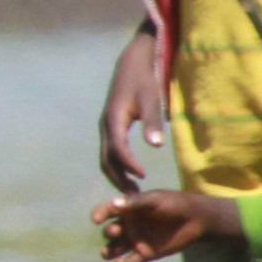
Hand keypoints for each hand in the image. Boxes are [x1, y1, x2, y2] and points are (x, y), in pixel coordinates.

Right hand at [92, 190, 238, 261]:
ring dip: (109, 251)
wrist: (195, 220)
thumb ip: (135, 202)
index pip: (108, 211)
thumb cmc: (174, 204)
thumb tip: (115, 203)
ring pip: (115, 249)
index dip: (99, 214)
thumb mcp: (154, 199)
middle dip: (109, 232)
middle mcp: (129, 225)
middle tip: (116, 232)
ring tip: (108, 253)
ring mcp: (136, 240)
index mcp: (128, 209)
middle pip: (110, 231)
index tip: (97, 219)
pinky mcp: (145, 254)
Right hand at [98, 25, 164, 192]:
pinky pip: (110, 152)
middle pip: (106, 160)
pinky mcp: (110, 128)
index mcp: (113, 120)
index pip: (118, 149)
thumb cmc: (143, 80)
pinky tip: (130, 173)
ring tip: (132, 191)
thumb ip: (153, 123)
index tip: (142, 177)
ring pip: (106, 158)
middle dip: (119, 179)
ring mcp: (106, 128)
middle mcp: (105, 126)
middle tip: (134, 197)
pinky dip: (118, 166)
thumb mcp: (152, 99)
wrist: (131, 63)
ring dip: (117, 175)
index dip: (129, 165)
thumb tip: (156, 146)